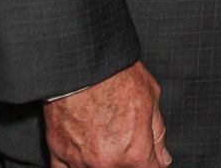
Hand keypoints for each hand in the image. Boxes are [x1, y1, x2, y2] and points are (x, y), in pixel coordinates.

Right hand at [44, 61, 170, 167]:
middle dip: (127, 160)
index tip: (149, 157)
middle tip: (123, 138)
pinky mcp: (58, 153)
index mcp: (134, 152)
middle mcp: (107, 164)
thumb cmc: (116, 74)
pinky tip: (83, 152)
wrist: (82, 63)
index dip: (152, 164)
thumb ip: (158, 133)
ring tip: (102, 139)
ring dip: (102, 161)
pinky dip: (75, 165)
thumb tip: (162, 157)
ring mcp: (80, 162)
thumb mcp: (150, 97)